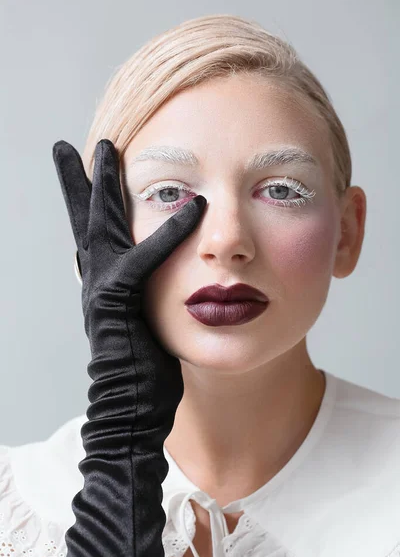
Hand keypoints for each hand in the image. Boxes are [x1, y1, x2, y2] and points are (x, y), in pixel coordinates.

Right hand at [52, 139, 206, 556]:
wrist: (129, 410)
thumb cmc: (144, 371)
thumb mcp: (146, 325)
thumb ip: (149, 299)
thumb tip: (162, 285)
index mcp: (107, 282)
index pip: (98, 233)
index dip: (92, 202)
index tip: (92, 176)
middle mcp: (97, 279)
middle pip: (86, 219)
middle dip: (81, 180)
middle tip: (71, 146)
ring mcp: (103, 289)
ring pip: (100, 226)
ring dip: (101, 185)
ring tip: (103, 148)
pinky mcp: (119, 303)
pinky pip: (144, 260)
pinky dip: (167, 234)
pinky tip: (192, 207)